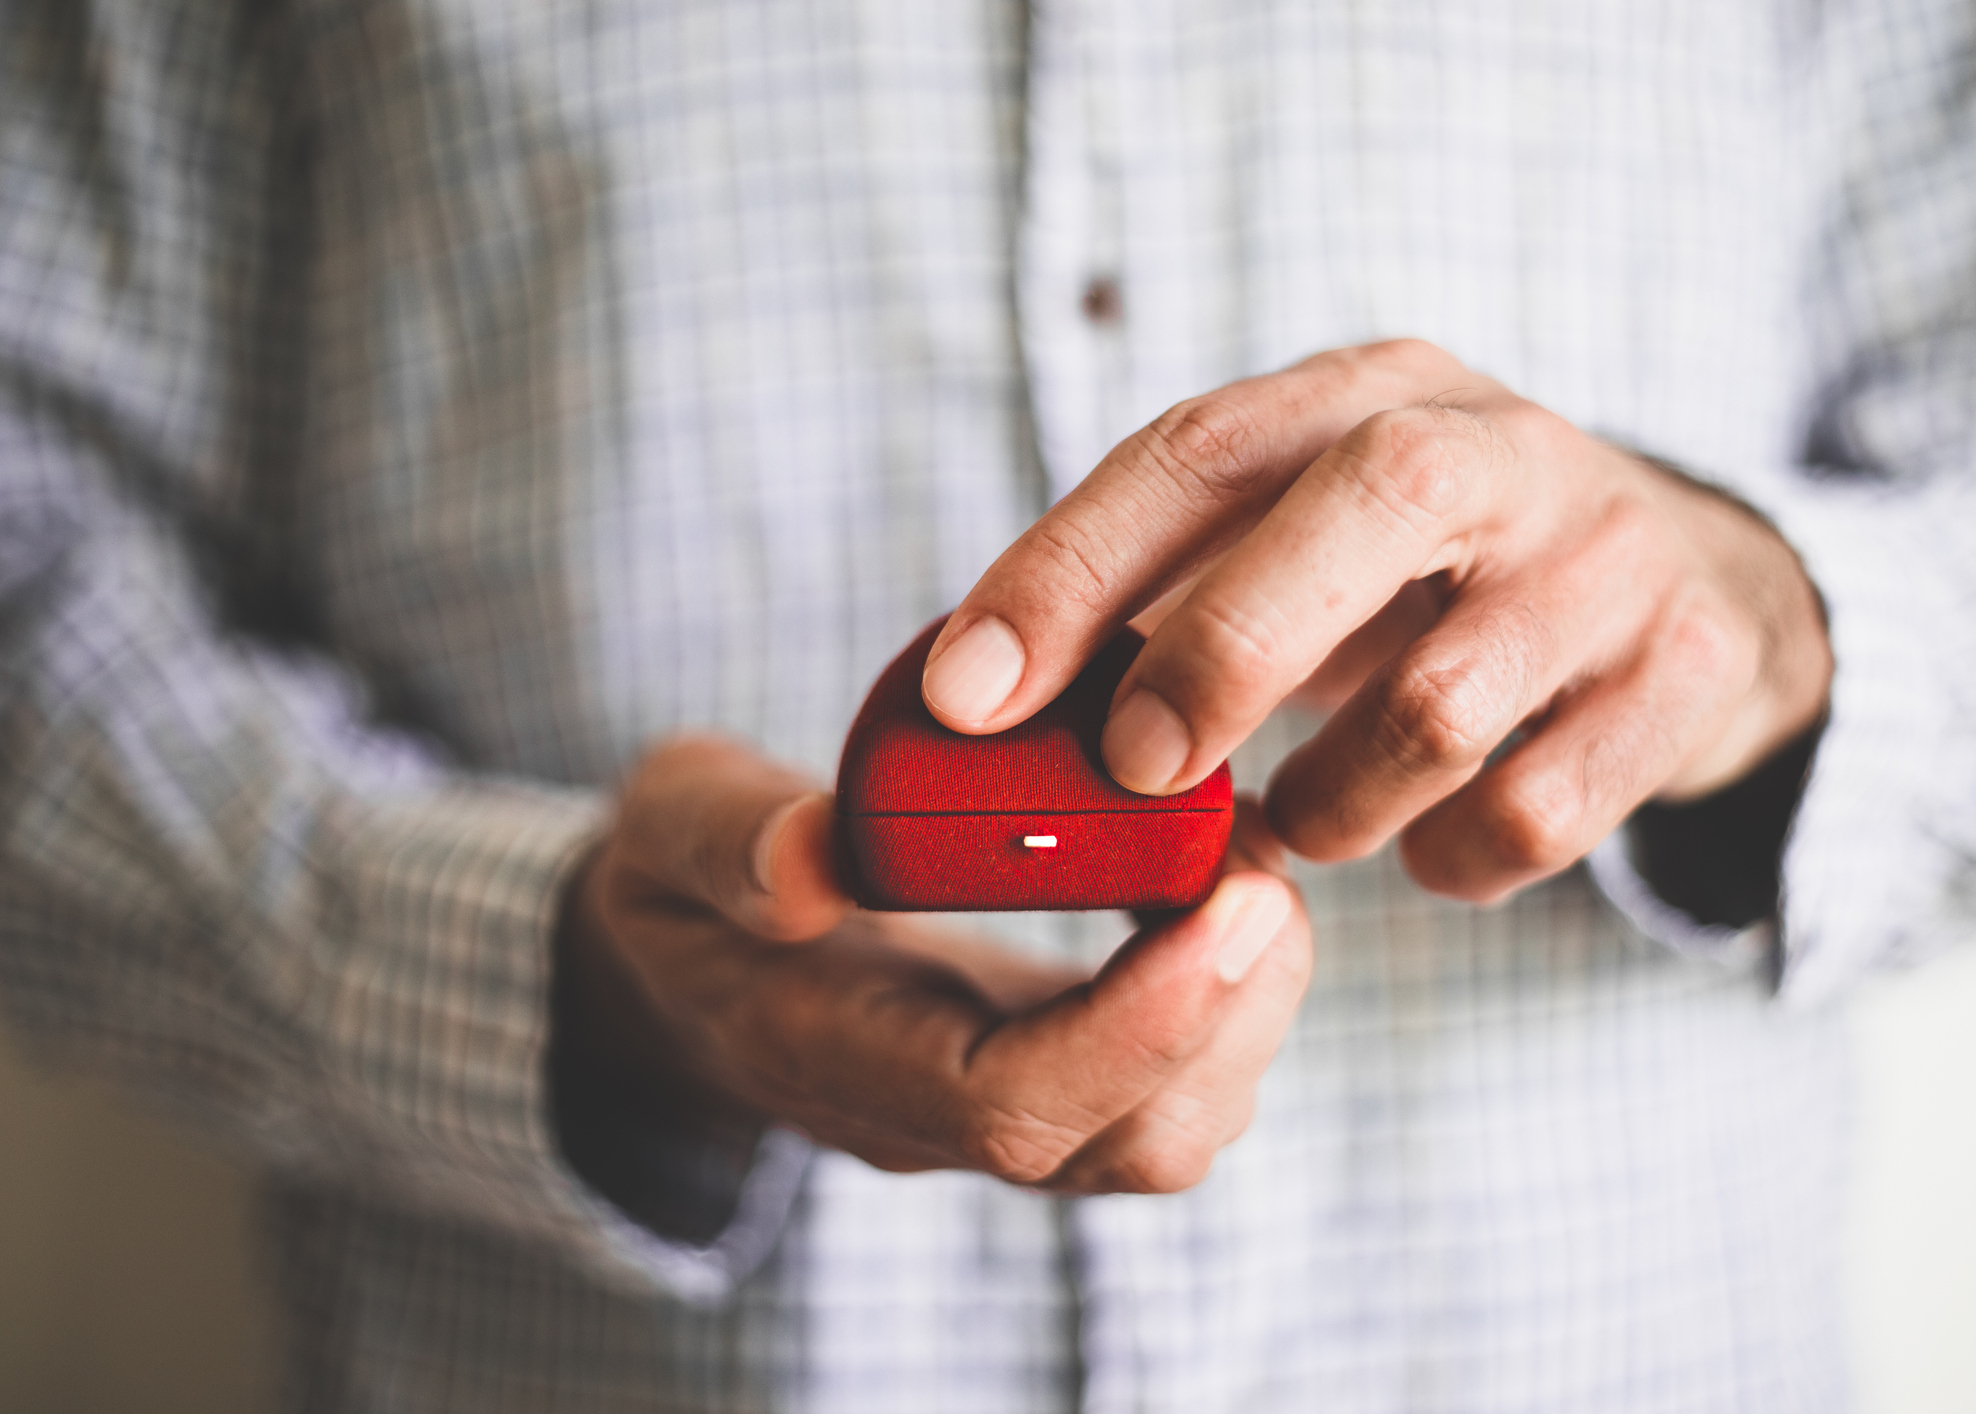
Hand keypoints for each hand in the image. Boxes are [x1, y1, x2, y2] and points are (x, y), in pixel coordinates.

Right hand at [556, 737, 1310, 1193]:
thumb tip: (810, 858)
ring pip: (1166, 1126)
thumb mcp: (669, 828)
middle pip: (1123, 1140)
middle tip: (1269, 866)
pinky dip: (1228, 987)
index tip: (1229, 901)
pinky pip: (1170, 1078)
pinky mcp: (1047, 1071)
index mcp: (833, 1058)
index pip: (1009, 1105)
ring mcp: (995, 1108)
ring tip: (1253, 860)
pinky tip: (1219, 878)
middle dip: (1231, 1011)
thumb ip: (727, 841)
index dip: (1137, 1026)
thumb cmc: (682, 881)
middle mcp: (930, 1117)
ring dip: (1246, 1002)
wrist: (687, 955)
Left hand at [920, 340, 1831, 902]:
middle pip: (1368, 505)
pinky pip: (1538, 812)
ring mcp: (1611, 557)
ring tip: (1301, 821)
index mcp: (1370, 390)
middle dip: (1225, 650)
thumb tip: (976, 709)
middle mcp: (1501, 445)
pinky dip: (1450, 860)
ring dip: (1335, 800)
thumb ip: (1162, 593)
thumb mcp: (1306, 534)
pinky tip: (1426, 848)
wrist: (1695, 586)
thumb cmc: (1432, 574)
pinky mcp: (1689, 672)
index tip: (965, 693)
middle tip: (1136, 771)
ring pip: (1445, 701)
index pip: (1201, 448)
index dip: (1070, 568)